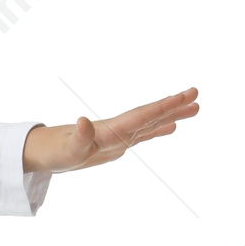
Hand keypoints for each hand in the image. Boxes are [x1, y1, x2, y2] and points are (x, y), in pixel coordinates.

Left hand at [22, 87, 197, 173]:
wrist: (47, 152)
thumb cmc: (57, 152)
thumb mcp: (68, 149)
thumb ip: (79, 138)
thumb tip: (83, 122)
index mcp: (112, 129)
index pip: (143, 116)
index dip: (164, 107)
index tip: (185, 96)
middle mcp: (119, 128)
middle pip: (151, 114)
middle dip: (174, 104)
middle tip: (197, 93)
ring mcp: (120, 135)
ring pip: (151, 123)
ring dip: (172, 115)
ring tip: (195, 109)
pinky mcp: (117, 143)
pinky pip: (143, 134)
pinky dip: (158, 129)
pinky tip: (172, 127)